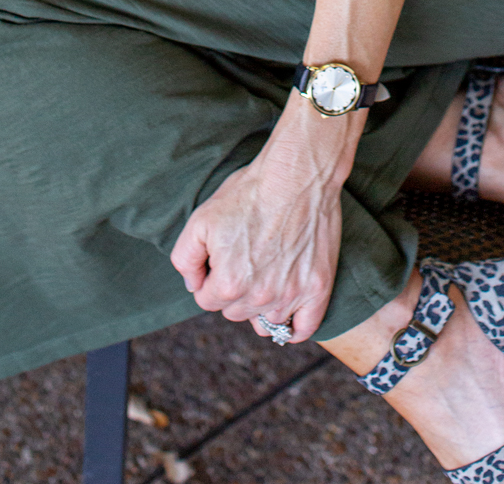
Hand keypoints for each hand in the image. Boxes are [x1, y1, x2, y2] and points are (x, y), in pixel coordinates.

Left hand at [170, 117, 347, 343]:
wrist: (296, 174)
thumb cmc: (249, 193)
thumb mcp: (200, 219)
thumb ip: (185, 259)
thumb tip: (194, 284)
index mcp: (228, 284)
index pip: (207, 300)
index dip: (210, 278)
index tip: (221, 258)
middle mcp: (260, 297)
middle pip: (235, 312)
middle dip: (234, 291)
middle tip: (245, 259)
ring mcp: (291, 295)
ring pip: (266, 321)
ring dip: (261, 304)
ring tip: (266, 273)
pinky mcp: (318, 289)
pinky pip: (303, 329)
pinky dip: (294, 325)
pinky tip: (287, 308)